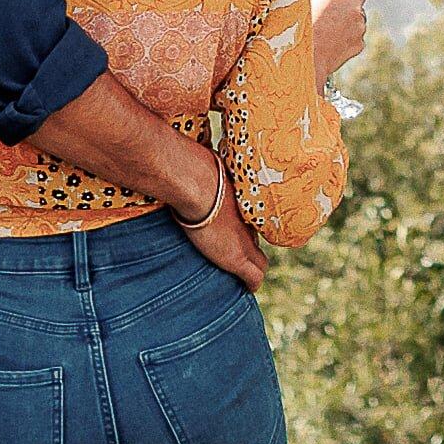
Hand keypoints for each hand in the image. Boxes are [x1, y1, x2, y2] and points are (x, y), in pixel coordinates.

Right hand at [166, 148, 269, 287]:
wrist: (197, 184)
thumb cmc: (196, 169)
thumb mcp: (204, 167)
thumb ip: (202, 168)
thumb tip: (183, 156)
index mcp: (243, 204)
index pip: (251, 222)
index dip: (244, 229)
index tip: (235, 231)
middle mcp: (249, 222)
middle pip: (257, 241)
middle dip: (250, 249)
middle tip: (237, 254)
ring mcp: (245, 241)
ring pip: (260, 261)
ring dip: (251, 268)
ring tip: (240, 276)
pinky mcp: (238, 258)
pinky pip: (253, 277)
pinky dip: (251, 284)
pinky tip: (246, 288)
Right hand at [306, 0, 367, 79]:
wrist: (304, 64)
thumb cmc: (295, 31)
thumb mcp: (299, 2)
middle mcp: (353, 7)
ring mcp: (359, 26)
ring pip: (359, 13)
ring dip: (350, 12)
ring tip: (332, 20)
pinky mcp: (359, 43)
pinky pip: (357, 32)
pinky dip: (349, 31)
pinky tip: (334, 37)